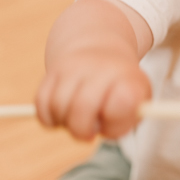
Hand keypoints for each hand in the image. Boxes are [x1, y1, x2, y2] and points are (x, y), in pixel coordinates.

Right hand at [36, 47, 151, 140]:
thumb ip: (127, 122)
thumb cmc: (120, 88)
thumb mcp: (138, 103)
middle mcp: (100, 67)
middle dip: (82, 130)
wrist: (100, 48)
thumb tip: (105, 128)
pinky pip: (42, 104)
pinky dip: (50, 118)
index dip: (115, 120)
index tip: (113, 120)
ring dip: (65, 123)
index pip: (123, 102)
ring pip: (57, 107)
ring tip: (78, 118)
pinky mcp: (53, 70)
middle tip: (89, 131)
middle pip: (82, 107)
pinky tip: (64, 114)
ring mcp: (74, 67)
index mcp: (127, 77)